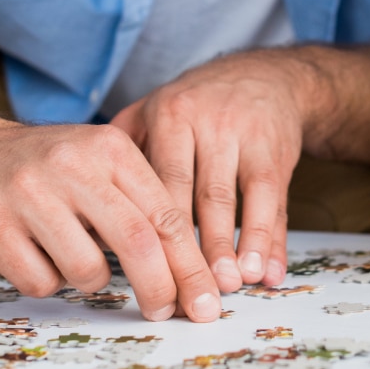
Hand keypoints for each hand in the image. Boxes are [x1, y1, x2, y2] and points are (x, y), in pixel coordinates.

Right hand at [0, 122, 221, 321]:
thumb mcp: (107, 164)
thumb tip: (192, 273)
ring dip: (91, 280)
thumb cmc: (60, 170)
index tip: (204, 299)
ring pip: (86, 270)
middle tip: (164, 311)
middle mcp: (71, 164)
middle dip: (159, 287)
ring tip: (76, 253)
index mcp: (110, 146)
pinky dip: (49, 281)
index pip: (164, 213)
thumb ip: (146, 204)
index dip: (188, 264)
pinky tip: (40, 253)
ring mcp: (29, 192)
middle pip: (136, 241)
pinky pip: (41, 282)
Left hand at [111, 50, 304, 292]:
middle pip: (200, 194)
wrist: (263, 75)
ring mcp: (245, 135)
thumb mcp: (155, 108)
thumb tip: (92, 207)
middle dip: (197, 248)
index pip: (160, 180)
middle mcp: (208, 122)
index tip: (146, 272)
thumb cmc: (197, 103)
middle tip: (192, 292)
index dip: (154, 229)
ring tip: (232, 283)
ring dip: (237, 244)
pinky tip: (267, 272)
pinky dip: (272, 239)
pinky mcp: (276, 150)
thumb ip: (125, 153)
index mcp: (170, 115)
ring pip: (240, 197)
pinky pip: (274, 200)